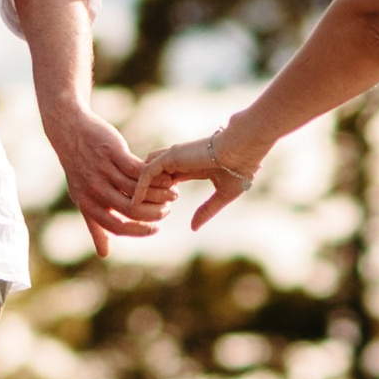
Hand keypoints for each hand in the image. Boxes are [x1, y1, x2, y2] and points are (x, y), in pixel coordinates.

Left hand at [45, 102, 162, 255]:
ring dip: (159, 194)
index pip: (116, 226)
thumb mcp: (82, 198)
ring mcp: (104, 170)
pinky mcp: (113, 152)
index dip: (138, 231)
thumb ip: (95, 226)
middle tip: (167, 210)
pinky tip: (166, 178)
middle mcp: (94, 189)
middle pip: (131, 209)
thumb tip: (105, 254)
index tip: (155, 228)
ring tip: (172, 195)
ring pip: (138, 189)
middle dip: (154, 213)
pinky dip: (156, 176)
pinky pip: (139, 170)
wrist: (70, 132)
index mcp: (87, 203)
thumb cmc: (80, 169)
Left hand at [136, 129, 257, 232]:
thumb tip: (193, 228)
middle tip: (142, 213)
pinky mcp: (169, 157)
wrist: (242, 150)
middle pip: (152, 175)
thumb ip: (207, 210)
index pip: (167, 179)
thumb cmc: (239, 169)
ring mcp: (173, 157)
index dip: (162, 195)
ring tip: (137, 210)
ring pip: (145, 173)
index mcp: (191, 166)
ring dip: (141, 190)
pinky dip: (140, 187)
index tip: (163, 212)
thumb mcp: (223, 194)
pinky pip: (146, 173)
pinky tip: (136, 202)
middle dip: (146, 193)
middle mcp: (179, 160)